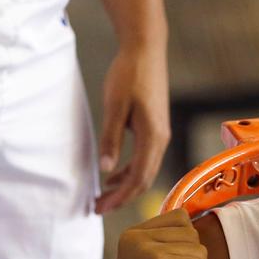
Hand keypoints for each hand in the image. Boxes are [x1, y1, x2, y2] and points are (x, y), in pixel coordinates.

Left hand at [95, 43, 170, 213]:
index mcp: (153, 137)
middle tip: (98, 208)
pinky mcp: (155, 128)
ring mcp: (160, 135)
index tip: (100, 208)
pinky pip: (145, 159)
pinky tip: (113, 174)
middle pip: (144, 179)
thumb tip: (105, 170)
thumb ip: (111, 139)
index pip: (138, 178)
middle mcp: (161, 140)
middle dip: (122, 197)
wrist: (146, 50)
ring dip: (125, 186)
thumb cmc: (129, 75)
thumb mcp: (115, 107)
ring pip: (145, 170)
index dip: (120, 197)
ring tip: (104, 195)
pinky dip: (129, 171)